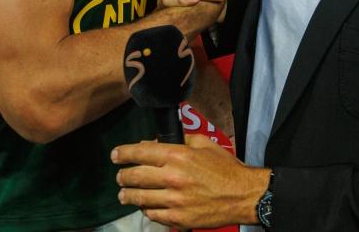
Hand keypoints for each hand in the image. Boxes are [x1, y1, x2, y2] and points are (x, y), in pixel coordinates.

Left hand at [113, 134, 269, 228]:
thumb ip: (179, 141)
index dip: (123, 153)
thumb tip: (155, 143)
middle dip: (123, 176)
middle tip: (120, 176)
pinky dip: (146, 210)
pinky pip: (153, 215)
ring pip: (140, 198)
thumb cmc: (225, 168)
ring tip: (124, 194)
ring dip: (128, 195)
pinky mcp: (178, 218)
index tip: (115, 155)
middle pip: (135, 176)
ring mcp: (174, 200)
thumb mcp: (204, 144)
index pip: (140, 152)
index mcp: (178, 155)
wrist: (243, 195)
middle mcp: (172, 177)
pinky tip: (145, 207)